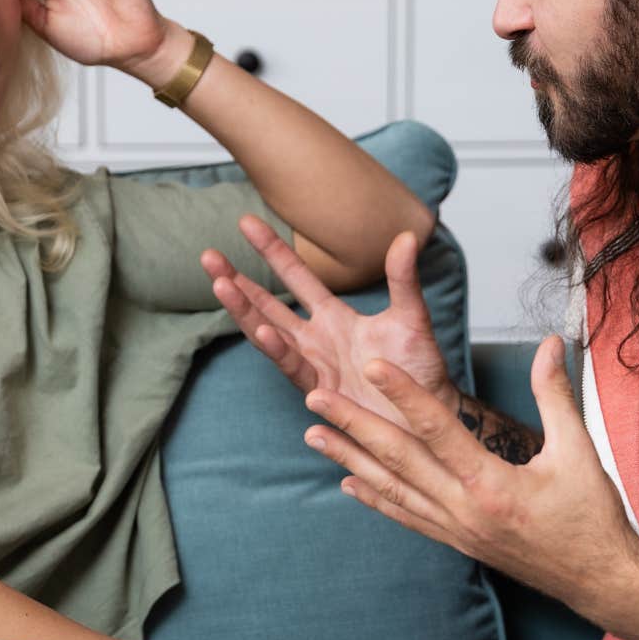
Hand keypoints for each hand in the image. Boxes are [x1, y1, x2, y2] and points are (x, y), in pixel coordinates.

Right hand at [201, 215, 456, 420]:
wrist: (429, 417)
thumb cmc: (420, 371)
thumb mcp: (412, 317)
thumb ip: (403, 279)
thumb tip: (408, 234)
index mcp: (335, 317)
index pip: (297, 277)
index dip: (272, 251)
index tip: (246, 222)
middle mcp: (317, 340)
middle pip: (268, 305)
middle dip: (238, 281)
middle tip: (209, 256)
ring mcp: (315, 366)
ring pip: (269, 334)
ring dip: (244, 311)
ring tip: (220, 285)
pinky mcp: (321, 392)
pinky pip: (295, 367)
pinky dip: (278, 349)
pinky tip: (263, 330)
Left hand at [302, 336, 638, 633]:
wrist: (597, 580)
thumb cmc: (590, 517)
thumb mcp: (579, 451)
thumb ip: (556, 395)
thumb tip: (550, 343)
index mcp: (492, 484)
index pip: (437, 429)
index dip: (403, 394)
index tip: (372, 366)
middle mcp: (463, 510)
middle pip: (397, 459)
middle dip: (353, 425)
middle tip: (316, 396)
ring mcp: (454, 530)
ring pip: (391, 490)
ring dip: (350, 460)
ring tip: (314, 434)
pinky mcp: (455, 542)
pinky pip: (405, 517)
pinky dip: (374, 498)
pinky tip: (348, 483)